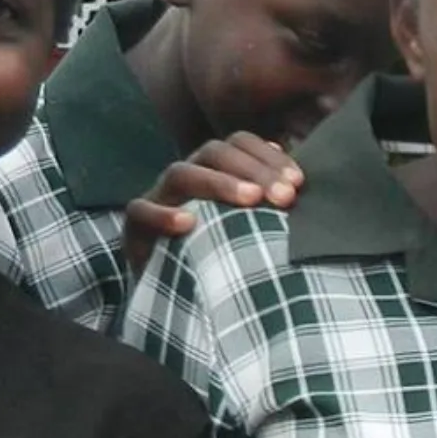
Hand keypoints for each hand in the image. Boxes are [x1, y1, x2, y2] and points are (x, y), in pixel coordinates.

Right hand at [119, 132, 303, 268]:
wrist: (173, 294)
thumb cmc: (221, 257)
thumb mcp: (250, 229)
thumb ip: (271, 204)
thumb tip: (301, 182)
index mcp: (213, 170)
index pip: (239, 143)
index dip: (268, 156)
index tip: (299, 182)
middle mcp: (186, 177)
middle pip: (214, 152)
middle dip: (253, 170)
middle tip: (285, 196)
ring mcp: (158, 199)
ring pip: (181, 173)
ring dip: (219, 182)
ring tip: (251, 199)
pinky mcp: (135, 229)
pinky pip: (141, 212)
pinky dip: (163, 215)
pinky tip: (189, 223)